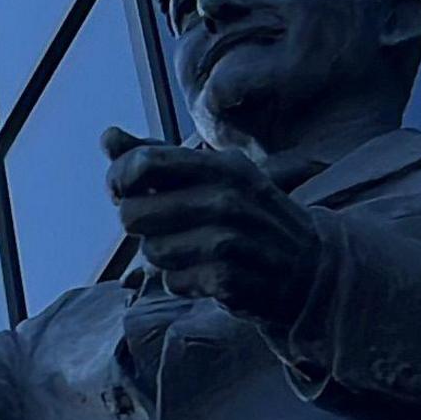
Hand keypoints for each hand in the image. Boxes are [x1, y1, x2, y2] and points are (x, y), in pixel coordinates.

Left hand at [102, 128, 323, 321]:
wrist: (312, 270)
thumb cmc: (251, 218)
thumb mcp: (217, 177)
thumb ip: (159, 157)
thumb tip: (108, 137)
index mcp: (223, 166)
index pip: (144, 162)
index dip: (119, 178)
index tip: (123, 191)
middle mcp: (227, 199)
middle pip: (133, 214)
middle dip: (140, 225)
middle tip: (165, 226)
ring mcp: (230, 241)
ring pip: (150, 251)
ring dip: (163, 257)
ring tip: (194, 252)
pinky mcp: (228, 280)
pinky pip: (172, 282)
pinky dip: (183, 282)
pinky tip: (208, 275)